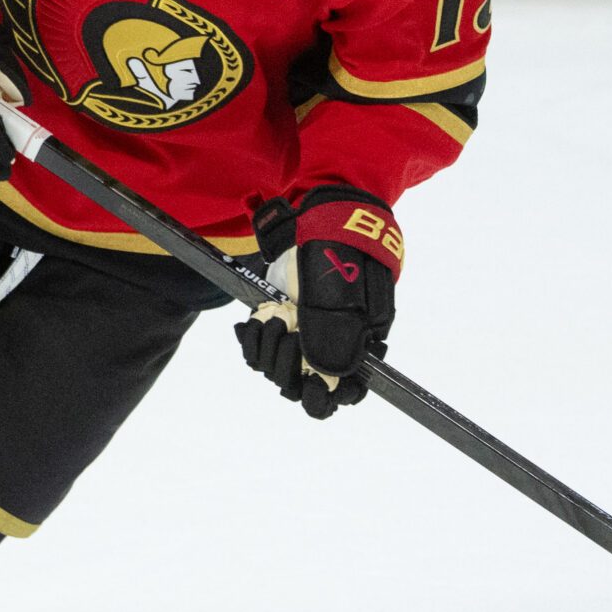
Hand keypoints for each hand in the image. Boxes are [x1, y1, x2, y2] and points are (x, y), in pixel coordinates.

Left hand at [235, 187, 401, 418]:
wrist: (320, 215)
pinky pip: (259, 352)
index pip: (346, 393)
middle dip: (289, 365)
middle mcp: (330, 344)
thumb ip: (336, 337)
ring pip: (278, 371)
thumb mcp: (343, 293)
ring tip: (274, 319)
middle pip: (304, 386)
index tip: (310, 381)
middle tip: (288, 330)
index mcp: (359, 343)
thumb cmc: (340, 252)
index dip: (326, 396)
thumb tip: (328, 378)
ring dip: (269, 350)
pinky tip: (252, 323)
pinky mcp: (278, 320)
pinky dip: (252, 341)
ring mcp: (303, 334)